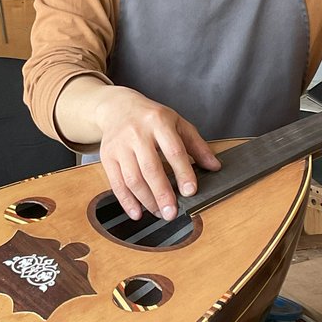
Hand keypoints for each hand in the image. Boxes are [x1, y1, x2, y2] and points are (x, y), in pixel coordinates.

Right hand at [92, 87, 220, 221]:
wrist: (117, 107)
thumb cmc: (151, 117)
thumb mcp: (177, 123)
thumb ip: (197, 145)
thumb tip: (214, 166)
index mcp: (159, 122)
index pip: (174, 151)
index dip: (183, 173)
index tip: (190, 191)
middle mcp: (137, 133)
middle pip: (150, 168)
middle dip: (162, 194)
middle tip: (172, 213)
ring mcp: (120, 145)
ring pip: (132, 179)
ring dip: (147, 200)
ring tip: (160, 212)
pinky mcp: (107, 157)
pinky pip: (116, 183)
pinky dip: (126, 202)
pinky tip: (137, 213)